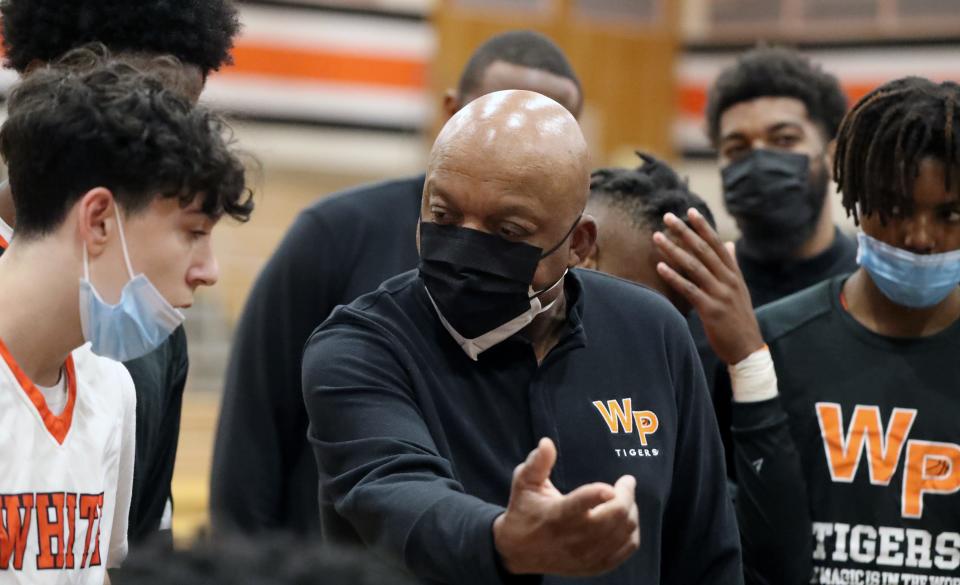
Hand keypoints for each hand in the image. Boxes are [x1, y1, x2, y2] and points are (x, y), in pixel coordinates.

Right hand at [493, 438, 639, 576]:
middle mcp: (573, 538)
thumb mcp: (524, 483)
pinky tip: (625, 520)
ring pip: (624, 532)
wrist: (518, 552)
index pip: (581, 504)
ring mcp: (586, 555)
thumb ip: (538, 462)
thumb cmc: (524, 511)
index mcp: (556, 515)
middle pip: (614, 516)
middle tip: (626, 483)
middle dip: (627, 495)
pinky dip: (631, 532)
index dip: (598, 494)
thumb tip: (547, 442)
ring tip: (624, 499)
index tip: (612, 485)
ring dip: (630, 511)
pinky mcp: (595, 566)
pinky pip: (627, 549)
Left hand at [653, 208, 763, 364]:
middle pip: (703, 250)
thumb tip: (729, 244)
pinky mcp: (711, 310)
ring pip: (694, 266)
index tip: (690, 211)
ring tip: (656, 237)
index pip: (718, 244)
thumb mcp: (739, 289)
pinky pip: (689, 289)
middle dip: (685, 232)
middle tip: (667, 216)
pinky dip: (674, 277)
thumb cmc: (739, 318)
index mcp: (734, 274)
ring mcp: (720, 295)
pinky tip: (660, 266)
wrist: (747, 348)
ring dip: (673, 250)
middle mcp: (728, 280)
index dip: (703, 227)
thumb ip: (732, 266)